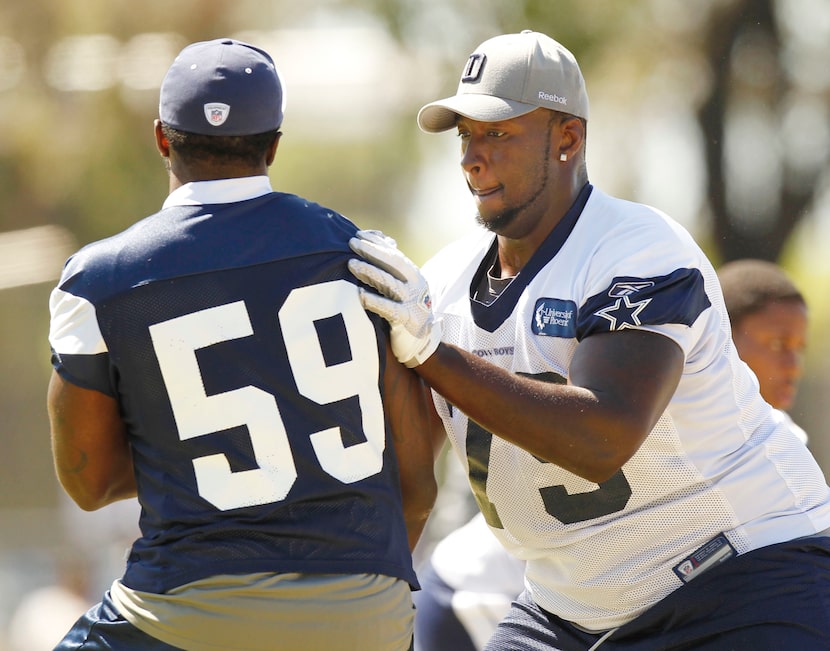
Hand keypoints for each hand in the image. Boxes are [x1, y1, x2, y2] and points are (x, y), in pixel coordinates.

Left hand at [348, 230, 441, 367]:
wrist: (424, 341)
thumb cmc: (407, 309)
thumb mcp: (403, 286)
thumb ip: (391, 268)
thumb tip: (381, 242)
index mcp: (413, 274)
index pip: (393, 253)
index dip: (376, 243)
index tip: (358, 235)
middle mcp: (414, 285)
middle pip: (392, 263)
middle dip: (371, 251)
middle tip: (352, 243)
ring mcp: (411, 302)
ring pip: (389, 282)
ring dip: (369, 272)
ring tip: (351, 264)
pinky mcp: (406, 319)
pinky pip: (388, 309)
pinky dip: (374, 301)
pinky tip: (360, 296)